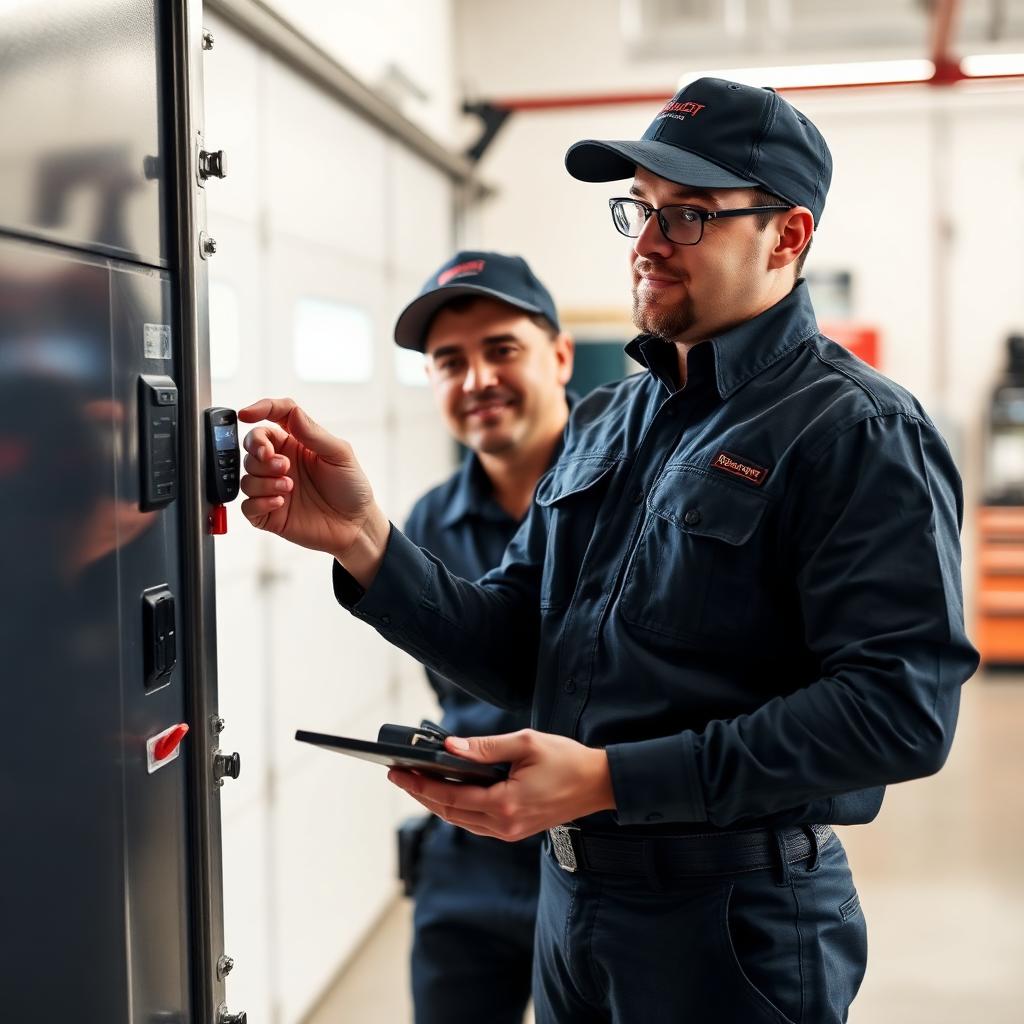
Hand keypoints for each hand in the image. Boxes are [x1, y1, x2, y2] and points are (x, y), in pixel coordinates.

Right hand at [238, 398, 388, 583]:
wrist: (355, 525)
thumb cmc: (351, 487)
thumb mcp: (339, 454)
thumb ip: (313, 434)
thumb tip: (293, 412)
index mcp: (296, 443)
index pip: (272, 417)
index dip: (258, 410)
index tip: (246, 414)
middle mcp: (281, 462)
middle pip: (252, 447)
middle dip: (260, 452)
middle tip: (282, 465)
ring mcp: (272, 488)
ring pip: (247, 476)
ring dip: (265, 480)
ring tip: (290, 487)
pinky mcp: (269, 513)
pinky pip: (247, 506)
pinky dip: (259, 502)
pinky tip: (280, 503)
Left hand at [387, 729, 615, 840]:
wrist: (599, 784)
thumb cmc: (567, 760)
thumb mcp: (525, 744)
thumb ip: (486, 747)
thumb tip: (451, 746)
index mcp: (505, 804)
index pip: (450, 797)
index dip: (420, 786)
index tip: (398, 772)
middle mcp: (504, 824)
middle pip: (449, 812)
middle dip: (421, 794)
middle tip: (397, 775)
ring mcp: (509, 831)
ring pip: (461, 820)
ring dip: (436, 802)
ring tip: (415, 782)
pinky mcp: (515, 830)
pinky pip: (476, 822)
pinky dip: (457, 807)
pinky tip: (447, 793)